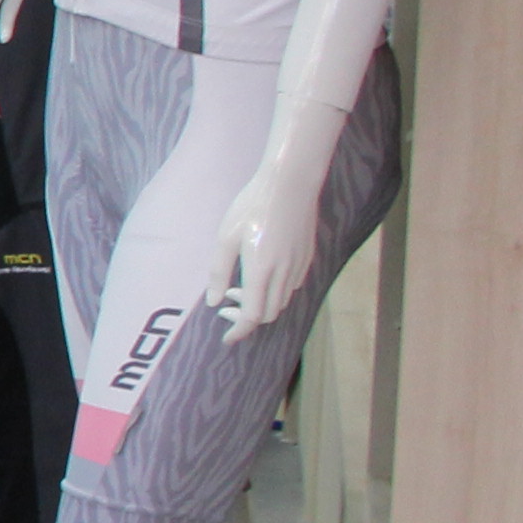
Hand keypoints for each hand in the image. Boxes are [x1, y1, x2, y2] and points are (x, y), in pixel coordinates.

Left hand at [200, 93, 351, 332]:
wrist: (290, 183)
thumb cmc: (251, 206)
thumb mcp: (225, 237)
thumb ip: (219, 272)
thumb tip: (214, 301)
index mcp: (261, 271)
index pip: (252, 316)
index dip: (239, 331)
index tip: (226, 339)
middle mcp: (285, 273)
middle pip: (268, 314)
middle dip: (246, 318)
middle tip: (226, 304)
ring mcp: (300, 266)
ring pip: (282, 301)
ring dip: (260, 303)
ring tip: (238, 286)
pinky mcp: (307, 257)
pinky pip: (292, 286)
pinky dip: (274, 291)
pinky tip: (260, 274)